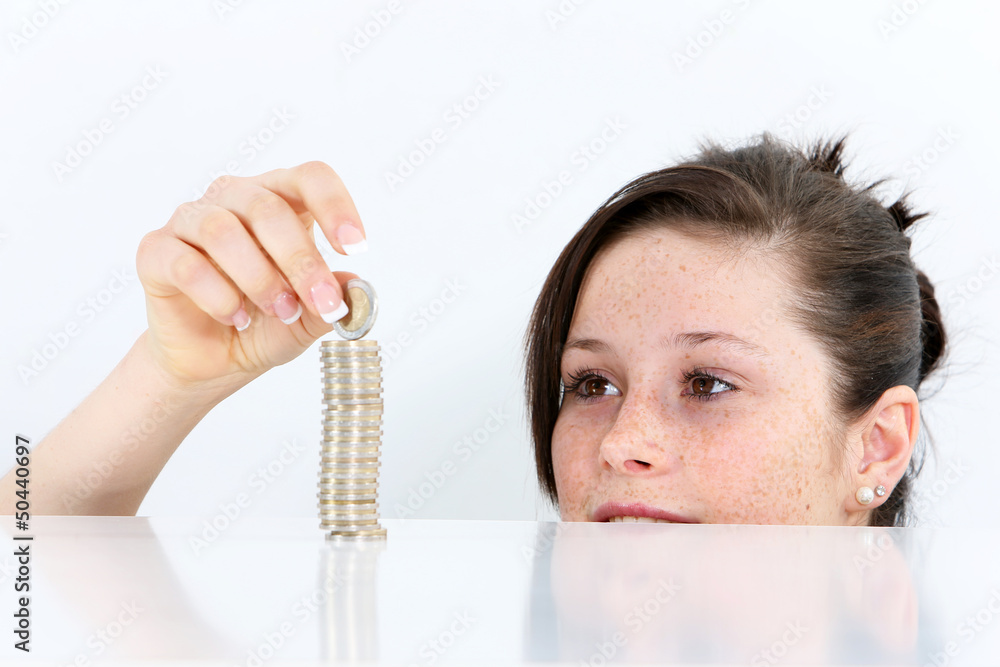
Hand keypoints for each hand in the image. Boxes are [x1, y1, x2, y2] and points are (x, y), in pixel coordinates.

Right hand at [136, 161, 365, 386]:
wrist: (212, 361)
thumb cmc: (264, 325)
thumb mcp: (310, 318)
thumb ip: (333, 299)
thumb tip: (355, 285)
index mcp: (280, 201)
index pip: (309, 178)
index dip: (335, 206)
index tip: (355, 247)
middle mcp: (234, 199)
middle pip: (269, 208)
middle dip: (302, 261)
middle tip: (321, 302)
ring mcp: (190, 221)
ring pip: (223, 230)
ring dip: (259, 277)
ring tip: (280, 311)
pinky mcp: (156, 251)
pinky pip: (184, 263)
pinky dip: (217, 295)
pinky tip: (236, 317)